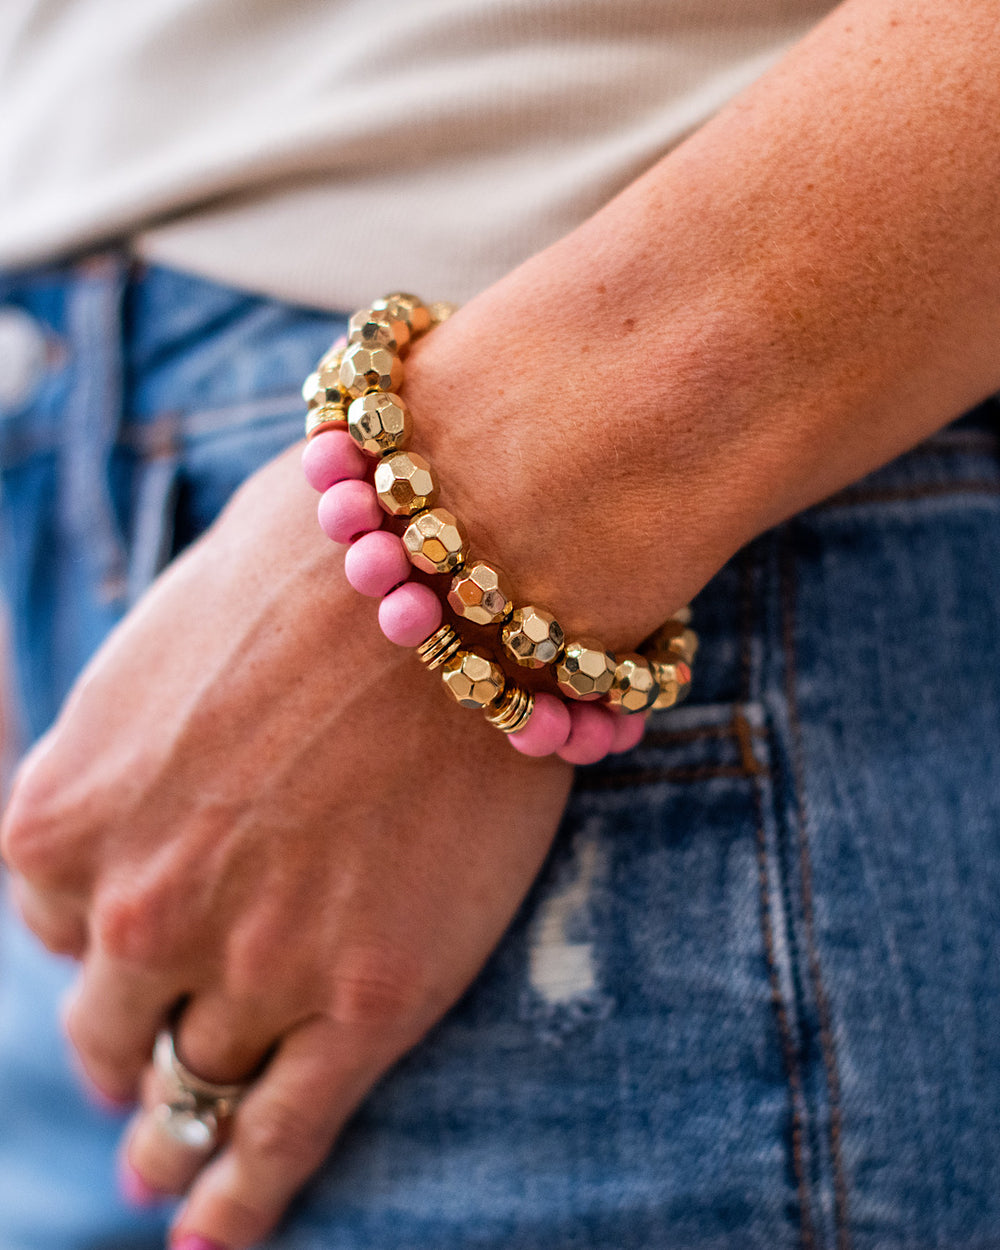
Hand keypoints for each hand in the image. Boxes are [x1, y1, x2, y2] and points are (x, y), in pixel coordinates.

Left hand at [0, 444, 571, 1247]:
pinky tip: (217, 1238)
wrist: (450, 562)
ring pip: (198, 1087)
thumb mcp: (160, 646)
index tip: (140, 937)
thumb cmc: (315, 570)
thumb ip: (128, 740)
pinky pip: (283, 1140)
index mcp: (62, 817)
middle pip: (114, 1023)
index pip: (52, 920)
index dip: (102, 930)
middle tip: (150, 1068)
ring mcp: (250, 967)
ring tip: (176, 1167)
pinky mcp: (365, 1003)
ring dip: (180, 1132)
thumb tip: (149, 770)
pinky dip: (245, 1202)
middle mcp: (134, 910)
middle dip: (131, 1043)